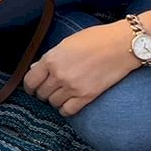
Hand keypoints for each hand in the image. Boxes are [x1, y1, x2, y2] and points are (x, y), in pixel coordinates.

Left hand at [23, 21, 139, 116]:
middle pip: (41, 93)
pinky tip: (68, 104)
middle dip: (42, 93)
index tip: (32, 88)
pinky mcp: (87, 96)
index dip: (29, 86)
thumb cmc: (95, 39)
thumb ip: (50, 57)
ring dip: (54, 100)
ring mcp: (73, 87)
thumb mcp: (67, 43)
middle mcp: (59, 75)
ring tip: (61, 95)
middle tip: (49, 90)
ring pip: (53, 103)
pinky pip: (68, 111)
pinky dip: (65, 109)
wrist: (121, 45)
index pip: (30, 80)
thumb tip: (36, 68)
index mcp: (52, 59)